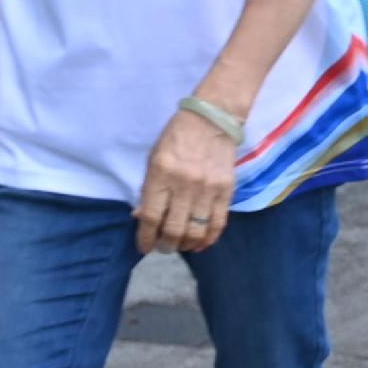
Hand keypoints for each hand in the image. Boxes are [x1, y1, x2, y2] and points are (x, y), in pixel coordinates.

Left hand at [138, 106, 235, 252]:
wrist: (211, 120)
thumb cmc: (176, 139)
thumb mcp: (153, 160)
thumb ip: (148, 190)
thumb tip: (141, 218)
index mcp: (161, 174)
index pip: (151, 216)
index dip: (145, 238)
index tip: (144, 246)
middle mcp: (184, 184)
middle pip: (174, 229)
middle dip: (166, 245)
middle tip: (163, 247)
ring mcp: (208, 188)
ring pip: (196, 231)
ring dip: (186, 244)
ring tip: (180, 245)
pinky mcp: (226, 190)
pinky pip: (217, 223)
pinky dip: (208, 239)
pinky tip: (200, 243)